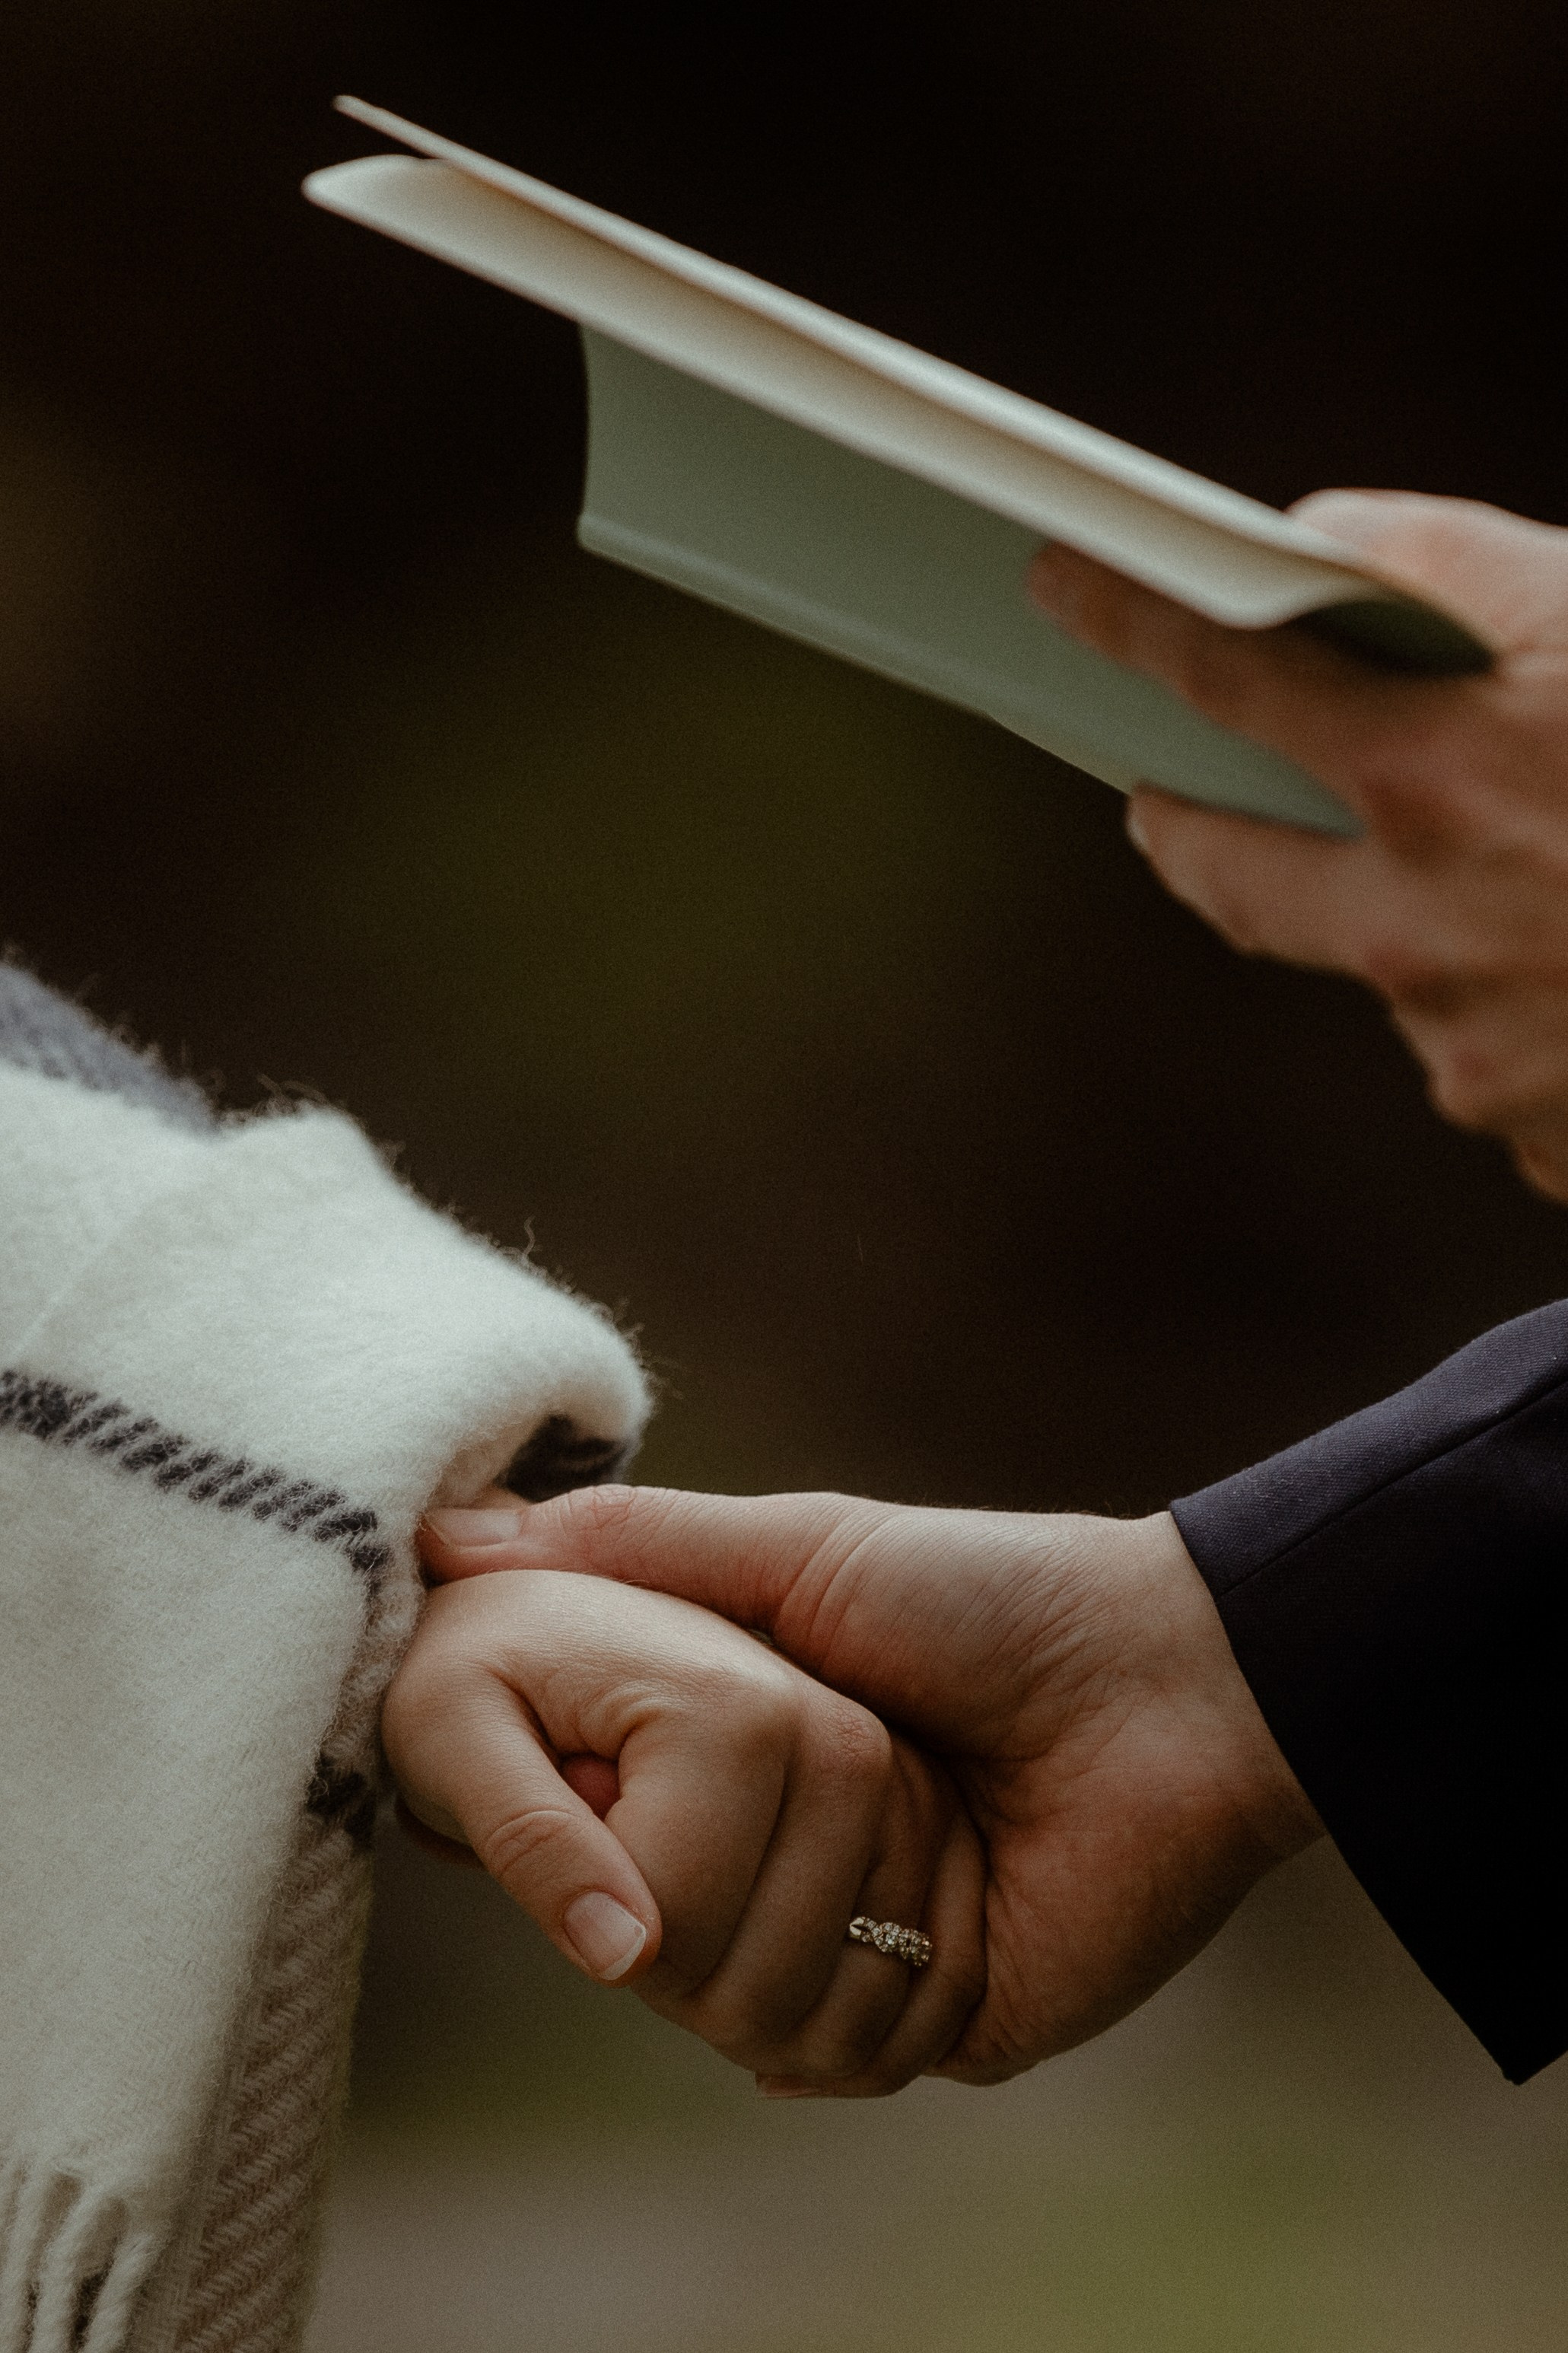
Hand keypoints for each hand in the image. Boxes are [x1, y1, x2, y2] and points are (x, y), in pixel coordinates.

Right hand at [419, 1489, 1318, 2085]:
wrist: (1167, 1690)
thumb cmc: (988, 1596)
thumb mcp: (803, 1550)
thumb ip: (640, 1544)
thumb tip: (452, 1537)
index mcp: (748, 1777)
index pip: (603, 1849)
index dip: (587, 1827)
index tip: (599, 1774)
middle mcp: (793, 1874)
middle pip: (656, 1952)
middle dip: (705, 1879)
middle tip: (813, 1784)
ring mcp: (862, 1956)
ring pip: (740, 2020)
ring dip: (818, 1926)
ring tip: (921, 1822)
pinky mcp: (942, 2026)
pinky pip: (842, 2066)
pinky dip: (879, 1999)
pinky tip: (947, 1905)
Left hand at [1029, 495, 1567, 1201]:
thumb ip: (1465, 574)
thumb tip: (1319, 550)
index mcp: (1452, 764)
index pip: (1226, 668)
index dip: (1125, 617)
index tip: (1055, 583)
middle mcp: (1426, 920)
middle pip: (1224, 872)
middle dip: (1186, 823)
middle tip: (1166, 794)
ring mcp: (1471, 1042)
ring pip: (1392, 964)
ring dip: (1437, 915)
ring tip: (1561, 868)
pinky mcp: (1529, 1131)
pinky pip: (1495, 1053)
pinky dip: (1535, 1005)